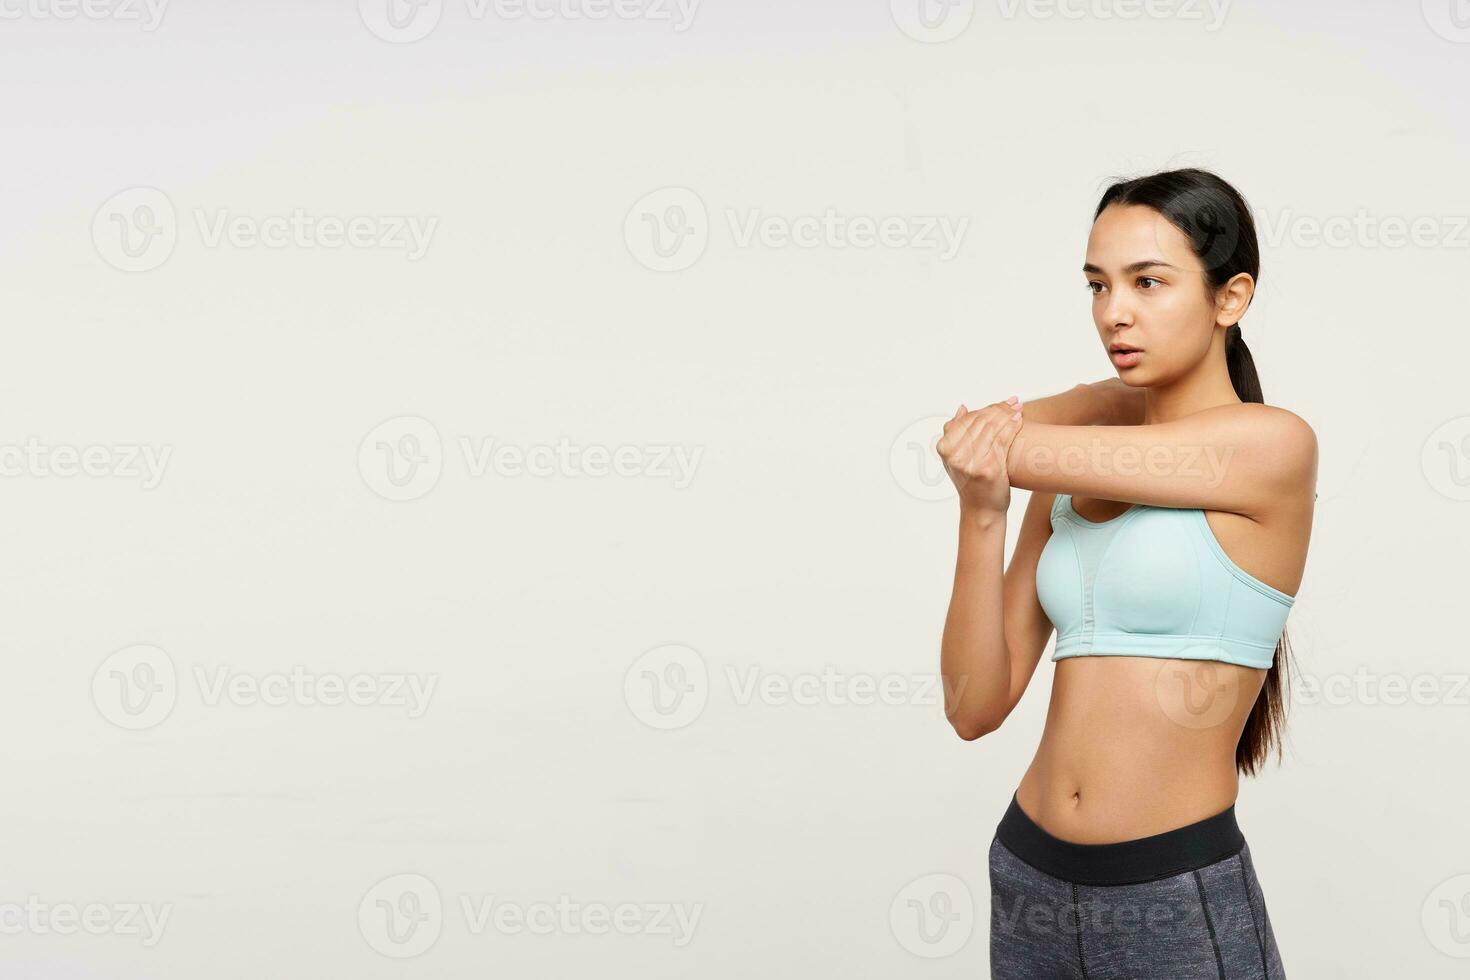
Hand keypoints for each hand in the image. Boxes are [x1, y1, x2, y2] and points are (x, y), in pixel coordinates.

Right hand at [936, 396, 1024, 512]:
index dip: (988, 408)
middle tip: (1014, 402)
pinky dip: (1012, 427)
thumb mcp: (955, 458)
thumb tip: (962, 408)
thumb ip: (955, 432)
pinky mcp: (987, 468)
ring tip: (1019, 409)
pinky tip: (1019, 421)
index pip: (969, 419)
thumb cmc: (971, 482)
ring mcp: (970, 461)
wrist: (981, 509)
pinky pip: (1002, 439)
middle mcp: (954, 454)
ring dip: (1008, 415)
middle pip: (981, 421)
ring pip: (992, 428)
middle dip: (1000, 409)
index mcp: (944, 448)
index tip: (1004, 402)